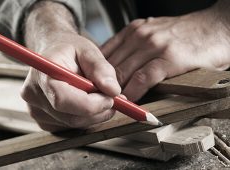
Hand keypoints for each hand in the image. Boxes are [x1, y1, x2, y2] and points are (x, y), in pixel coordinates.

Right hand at [21, 33, 120, 130]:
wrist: (52, 54)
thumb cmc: (69, 50)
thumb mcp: (87, 50)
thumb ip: (101, 68)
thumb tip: (113, 90)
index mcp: (42, 74)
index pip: (63, 100)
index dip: (91, 104)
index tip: (111, 98)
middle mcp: (33, 95)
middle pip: (71, 117)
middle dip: (98, 111)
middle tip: (113, 99)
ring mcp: (36, 111)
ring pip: (74, 124)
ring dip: (94, 115)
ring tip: (101, 97)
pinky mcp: (42, 121)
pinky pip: (70, 128)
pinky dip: (85, 119)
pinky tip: (86, 103)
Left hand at [101, 8, 229, 101]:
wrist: (218, 27)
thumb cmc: (186, 34)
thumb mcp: (153, 32)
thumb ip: (133, 46)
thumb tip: (114, 69)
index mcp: (133, 30)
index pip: (103, 54)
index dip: (95, 75)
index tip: (93, 89)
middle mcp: (140, 35)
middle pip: (110, 66)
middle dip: (102, 86)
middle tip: (98, 101)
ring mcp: (154, 45)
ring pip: (123, 72)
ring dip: (115, 92)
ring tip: (110, 105)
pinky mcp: (170, 58)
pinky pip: (143, 78)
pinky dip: (134, 92)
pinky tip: (130, 101)